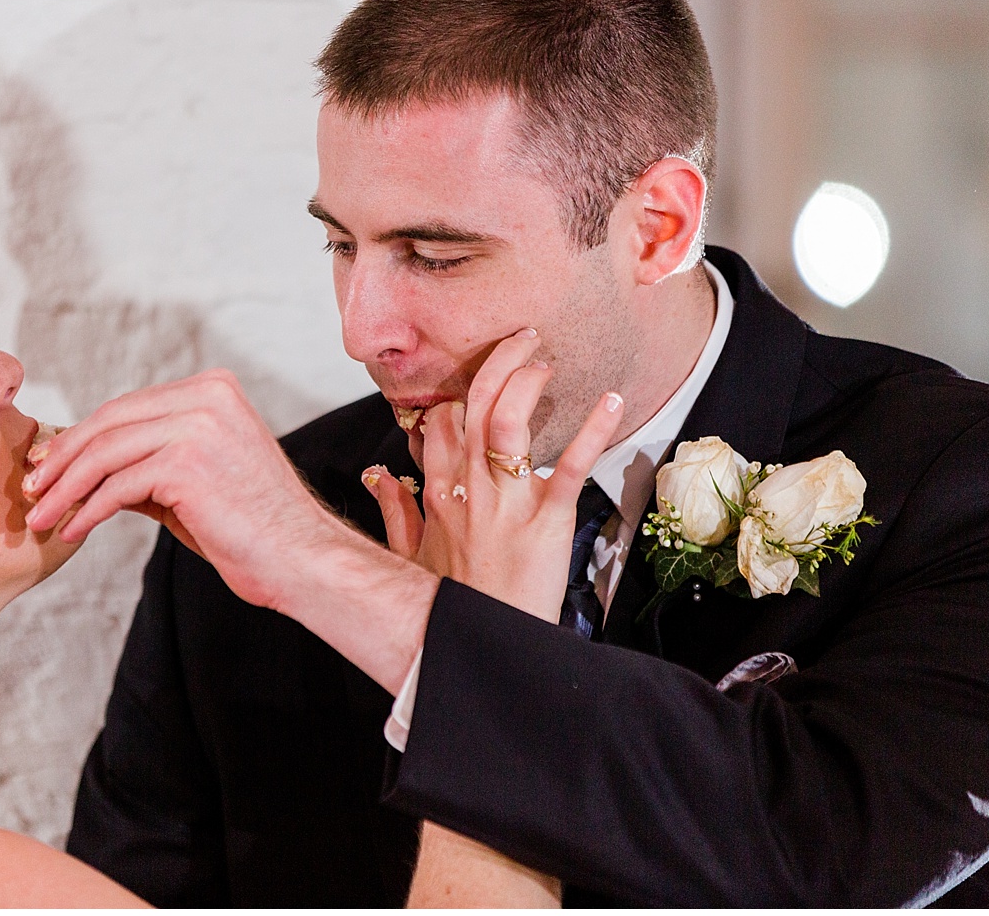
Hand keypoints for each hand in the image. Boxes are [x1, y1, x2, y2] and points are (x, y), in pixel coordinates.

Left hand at [22, 369, 439, 693]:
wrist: (301, 558)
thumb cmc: (250, 528)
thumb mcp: (192, 482)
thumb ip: (145, 463)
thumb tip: (82, 465)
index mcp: (212, 389)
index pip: (126, 408)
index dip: (79, 437)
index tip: (45, 467)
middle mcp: (206, 396)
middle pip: (109, 422)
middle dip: (62, 459)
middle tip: (30, 491)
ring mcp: (198, 425)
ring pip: (105, 453)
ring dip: (64, 488)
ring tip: (39, 518)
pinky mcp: (187, 463)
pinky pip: (117, 487)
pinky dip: (87, 510)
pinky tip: (71, 531)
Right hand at [363, 329, 623, 621]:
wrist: (487, 650)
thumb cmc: (454, 606)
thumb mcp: (409, 557)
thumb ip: (395, 511)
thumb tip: (378, 475)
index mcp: (438, 496)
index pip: (439, 424)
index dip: (459, 395)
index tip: (480, 385)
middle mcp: (467, 491)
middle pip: (472, 407)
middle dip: (496, 364)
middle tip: (521, 339)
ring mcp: (505, 504)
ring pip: (504, 422)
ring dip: (524, 381)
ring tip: (545, 360)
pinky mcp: (546, 521)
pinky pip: (566, 466)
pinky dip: (591, 429)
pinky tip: (610, 401)